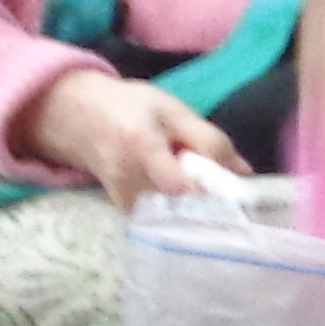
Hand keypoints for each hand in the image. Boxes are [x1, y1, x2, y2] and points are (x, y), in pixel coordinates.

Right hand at [20, 67, 245, 202]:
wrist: (79, 116)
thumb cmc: (131, 108)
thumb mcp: (173, 111)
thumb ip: (209, 139)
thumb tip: (245, 173)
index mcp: (142, 147)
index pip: (177, 185)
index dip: (207, 194)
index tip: (230, 195)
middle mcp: (128, 180)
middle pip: (181, 205)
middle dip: (207, 201)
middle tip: (218, 186)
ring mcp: (122, 200)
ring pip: (174, 214)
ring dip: (192, 204)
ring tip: (192, 182)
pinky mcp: (123, 211)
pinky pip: (161, 217)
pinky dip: (177, 208)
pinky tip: (177, 191)